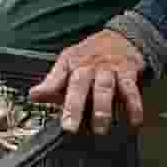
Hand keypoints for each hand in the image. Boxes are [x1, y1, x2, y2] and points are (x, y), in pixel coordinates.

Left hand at [28, 29, 144, 134]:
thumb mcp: (68, 63)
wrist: (122, 36)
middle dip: (75, 106)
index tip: (38, 99)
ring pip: (104, 88)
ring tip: (100, 129)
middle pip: (80, 85)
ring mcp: (109, 68)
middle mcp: (89, 65)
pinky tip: (134, 121)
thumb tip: (33, 96)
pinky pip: (130, 90)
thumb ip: (53, 82)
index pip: (58, 77)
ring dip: (102, 109)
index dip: (48, 89)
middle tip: (70, 128)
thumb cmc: (91, 55)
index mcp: (72, 63)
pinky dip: (134, 106)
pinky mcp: (128, 72)